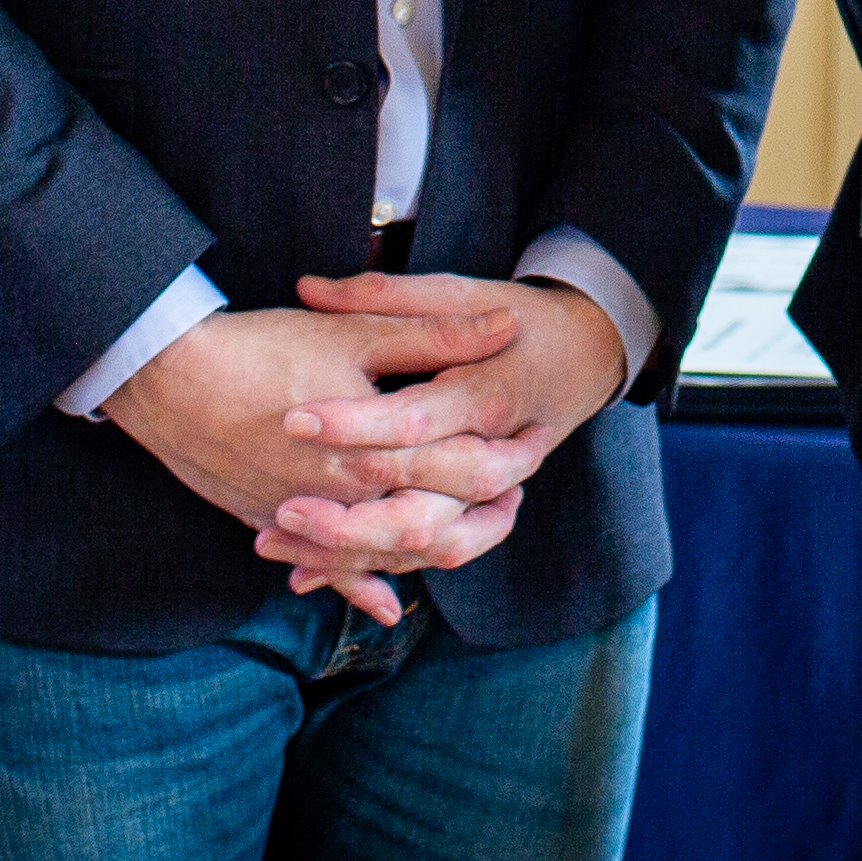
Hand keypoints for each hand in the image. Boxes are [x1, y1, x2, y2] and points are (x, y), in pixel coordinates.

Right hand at [96, 294, 522, 615]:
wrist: (167, 380)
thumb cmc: (262, 348)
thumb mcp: (357, 332)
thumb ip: (436, 335)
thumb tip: (506, 325)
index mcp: (378, 451)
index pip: (468, 470)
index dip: (513, 457)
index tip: (540, 440)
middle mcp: (348, 498)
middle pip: (438, 521)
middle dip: (488, 509)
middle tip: (520, 489)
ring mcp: (310, 521)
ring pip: (389, 554)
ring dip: (437, 545)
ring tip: (476, 526)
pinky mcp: (275, 525)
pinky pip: (329, 572)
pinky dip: (362, 588)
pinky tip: (386, 605)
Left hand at [255, 274, 633, 621]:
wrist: (588, 355)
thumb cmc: (522, 320)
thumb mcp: (461, 291)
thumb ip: (387, 297)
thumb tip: (309, 287)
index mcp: (489, 396)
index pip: (416, 420)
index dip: (354, 423)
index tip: (295, 420)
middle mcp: (495, 455)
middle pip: (424, 508)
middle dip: (348, 517)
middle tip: (281, 505)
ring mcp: (491, 494)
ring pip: (424, 546)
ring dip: (349, 554)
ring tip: (273, 539)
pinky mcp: (477, 510)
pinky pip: (425, 556)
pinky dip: (367, 571)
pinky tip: (302, 573)